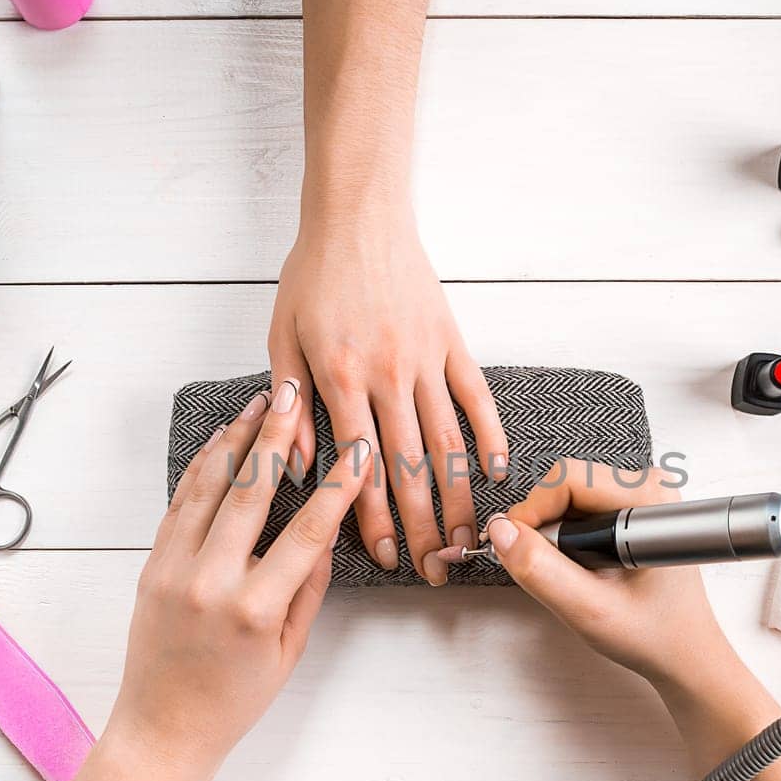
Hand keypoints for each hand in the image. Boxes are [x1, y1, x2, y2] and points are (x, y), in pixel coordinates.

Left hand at [112, 377, 370, 765]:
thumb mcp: (289, 652)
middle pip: (252, 491)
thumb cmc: (233, 701)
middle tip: (297, 393)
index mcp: (255, 610)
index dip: (339, 487)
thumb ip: (308, 590)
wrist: (162, 729)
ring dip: (237, 440)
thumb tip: (326, 533)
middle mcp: (211, 582)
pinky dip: (202, 468)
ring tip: (260, 403)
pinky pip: (180, 503)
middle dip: (278, 437)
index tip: (360, 451)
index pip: (307, 532)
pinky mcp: (152, 565)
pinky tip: (223, 442)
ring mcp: (175, 569)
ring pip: (209, 487)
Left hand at [269, 208, 507, 584]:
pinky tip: (498, 472)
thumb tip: (302, 465)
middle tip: (433, 567)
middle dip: (421, 526)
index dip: (371, 518)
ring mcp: (425, 358)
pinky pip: (476, 397)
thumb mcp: (282, 337)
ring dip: (457, 496)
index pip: (359, 466)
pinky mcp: (452, 341)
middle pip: (409, 467)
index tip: (382, 556)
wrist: (358, 213)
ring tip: (466, 538)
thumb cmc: (314, 273)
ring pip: (447, 442)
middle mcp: (387, 374)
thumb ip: (292, 404)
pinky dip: (491, 435)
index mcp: (339, 378)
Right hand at [486, 459, 731, 691]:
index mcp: (649, 503)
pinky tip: (582, 564)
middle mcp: (651, 488)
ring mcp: (644, 496)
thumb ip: (541, 570)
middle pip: (568, 481)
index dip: (533, 511)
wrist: (684, 652)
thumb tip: (502, 533)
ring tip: (570, 572)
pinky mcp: (634, 509)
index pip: (569, 479)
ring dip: (556, 531)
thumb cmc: (653, 633)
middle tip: (544, 567)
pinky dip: (569, 534)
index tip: (516, 547)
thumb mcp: (588, 611)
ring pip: (571, 493)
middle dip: (543, 522)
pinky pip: (583, 506)